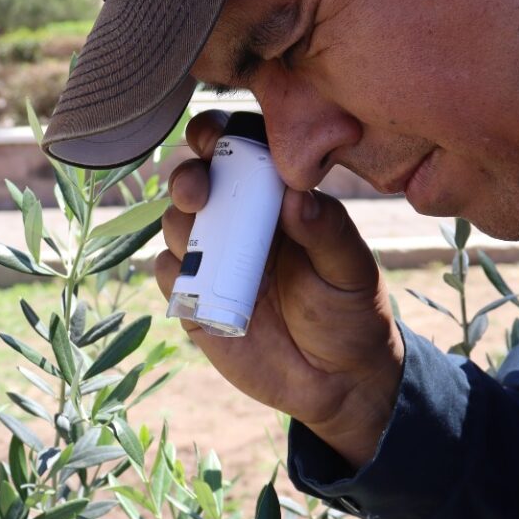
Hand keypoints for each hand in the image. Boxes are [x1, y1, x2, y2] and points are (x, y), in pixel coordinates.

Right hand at [154, 112, 404, 466]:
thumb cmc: (351, 312)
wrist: (339, 383)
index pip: (236, 151)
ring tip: (202, 238)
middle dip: (187, 177)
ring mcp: (212, 261)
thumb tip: (297, 196)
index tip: (217, 137)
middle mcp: (236, 223)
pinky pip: (167, 275)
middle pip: (193, 181)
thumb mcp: (351, 271)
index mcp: (274, 200)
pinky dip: (172, 271)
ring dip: (179, 222)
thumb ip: (328, 232)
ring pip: (174, 224)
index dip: (218, 135)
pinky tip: (196, 283)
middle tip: (198, 191)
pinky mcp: (194, 302)